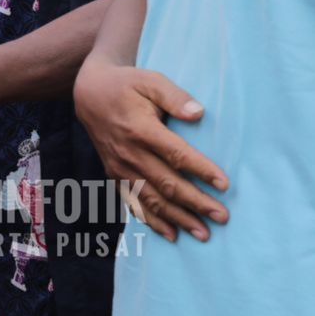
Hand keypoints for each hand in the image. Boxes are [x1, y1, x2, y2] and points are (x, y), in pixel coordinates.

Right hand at [73, 58, 229, 243]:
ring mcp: (120, 168)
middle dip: (196, 203)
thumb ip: (175, 97)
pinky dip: (152, 222)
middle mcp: (130, 153)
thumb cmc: (127, 85)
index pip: (176, 155)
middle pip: (167, 184)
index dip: (201, 170)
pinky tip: (172, 235)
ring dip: (179, 219)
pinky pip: (134, 204)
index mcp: (141, 129)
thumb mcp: (150, 80)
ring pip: (152, 200)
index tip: (224, 185)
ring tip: (204, 234)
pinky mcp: (115, 176)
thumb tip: (199, 113)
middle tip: (222, 217)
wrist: (89, 95)